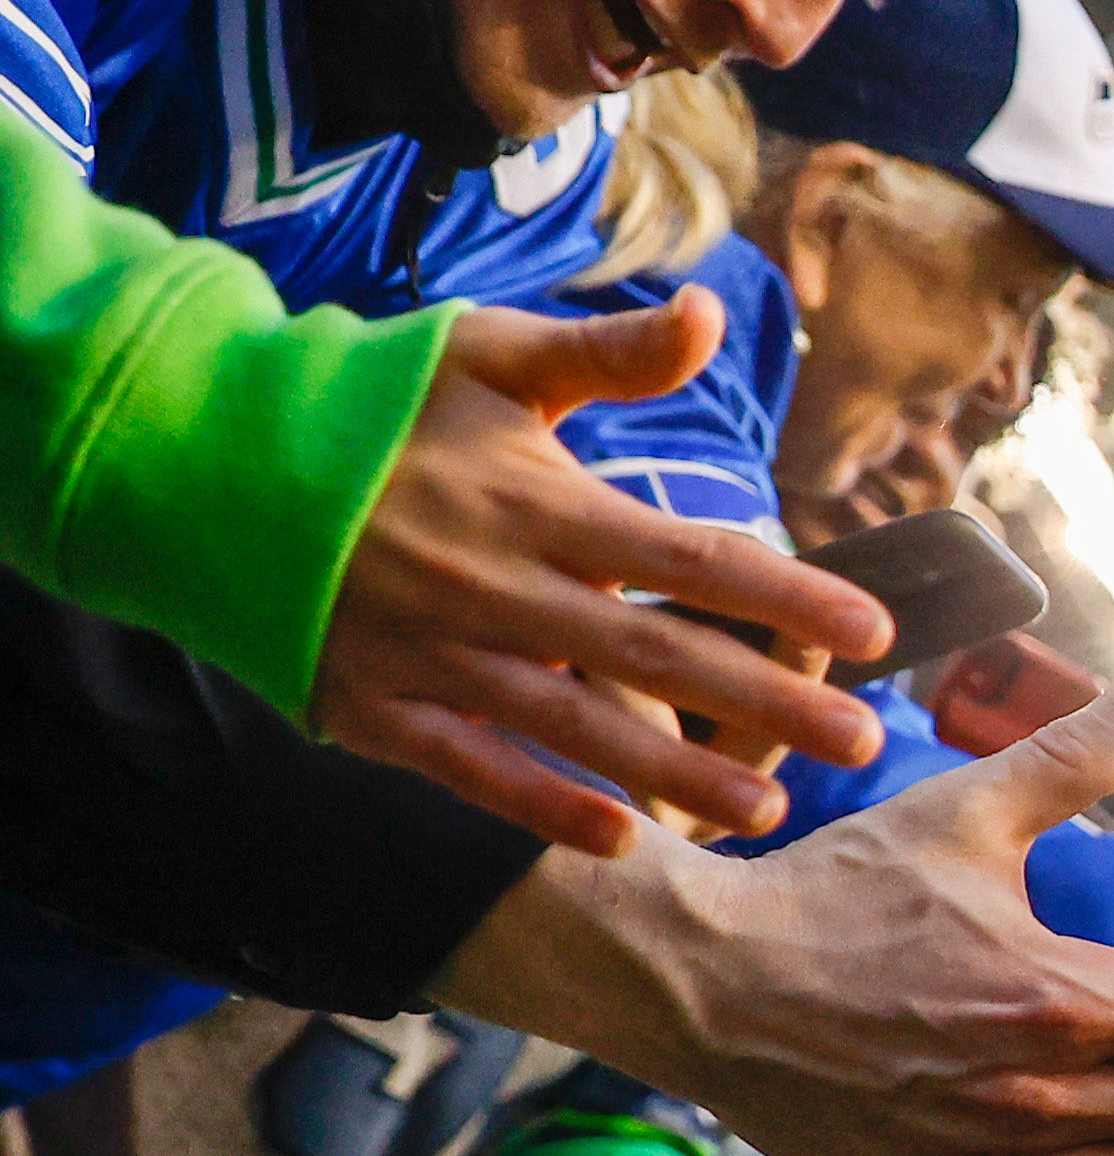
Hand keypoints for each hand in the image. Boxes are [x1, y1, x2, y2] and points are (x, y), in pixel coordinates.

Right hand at [313, 295, 894, 854]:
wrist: (196, 453)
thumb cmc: (367, 401)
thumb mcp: (489, 354)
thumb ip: (607, 352)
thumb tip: (711, 312)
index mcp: (536, 504)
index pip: (690, 557)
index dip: (788, 596)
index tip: (876, 629)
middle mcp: (495, 587)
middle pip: (656, 656)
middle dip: (768, 702)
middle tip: (863, 739)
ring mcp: (433, 654)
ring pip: (577, 728)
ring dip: (677, 776)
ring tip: (771, 809)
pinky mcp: (375, 706)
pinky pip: (471, 770)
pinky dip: (541, 809)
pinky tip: (619, 843)